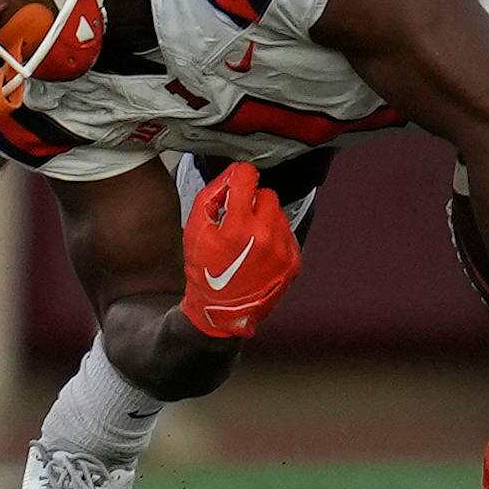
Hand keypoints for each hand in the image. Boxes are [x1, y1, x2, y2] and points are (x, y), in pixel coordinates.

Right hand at [179, 163, 299, 337]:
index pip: (248, 177)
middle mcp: (266, 236)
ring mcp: (283, 250)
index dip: (238, 177)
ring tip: (248, 241)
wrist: (220, 313)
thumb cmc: (204, 272)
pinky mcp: (294, 262)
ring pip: (279, 214)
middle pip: (267, 195)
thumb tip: (232, 175)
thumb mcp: (195, 230)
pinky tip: (260, 253)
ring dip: (265, 220)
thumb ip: (211, 196)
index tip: (236, 183)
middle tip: (238, 221)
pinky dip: (275, 238)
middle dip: (252, 203)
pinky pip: (288, 234)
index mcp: (238, 227)